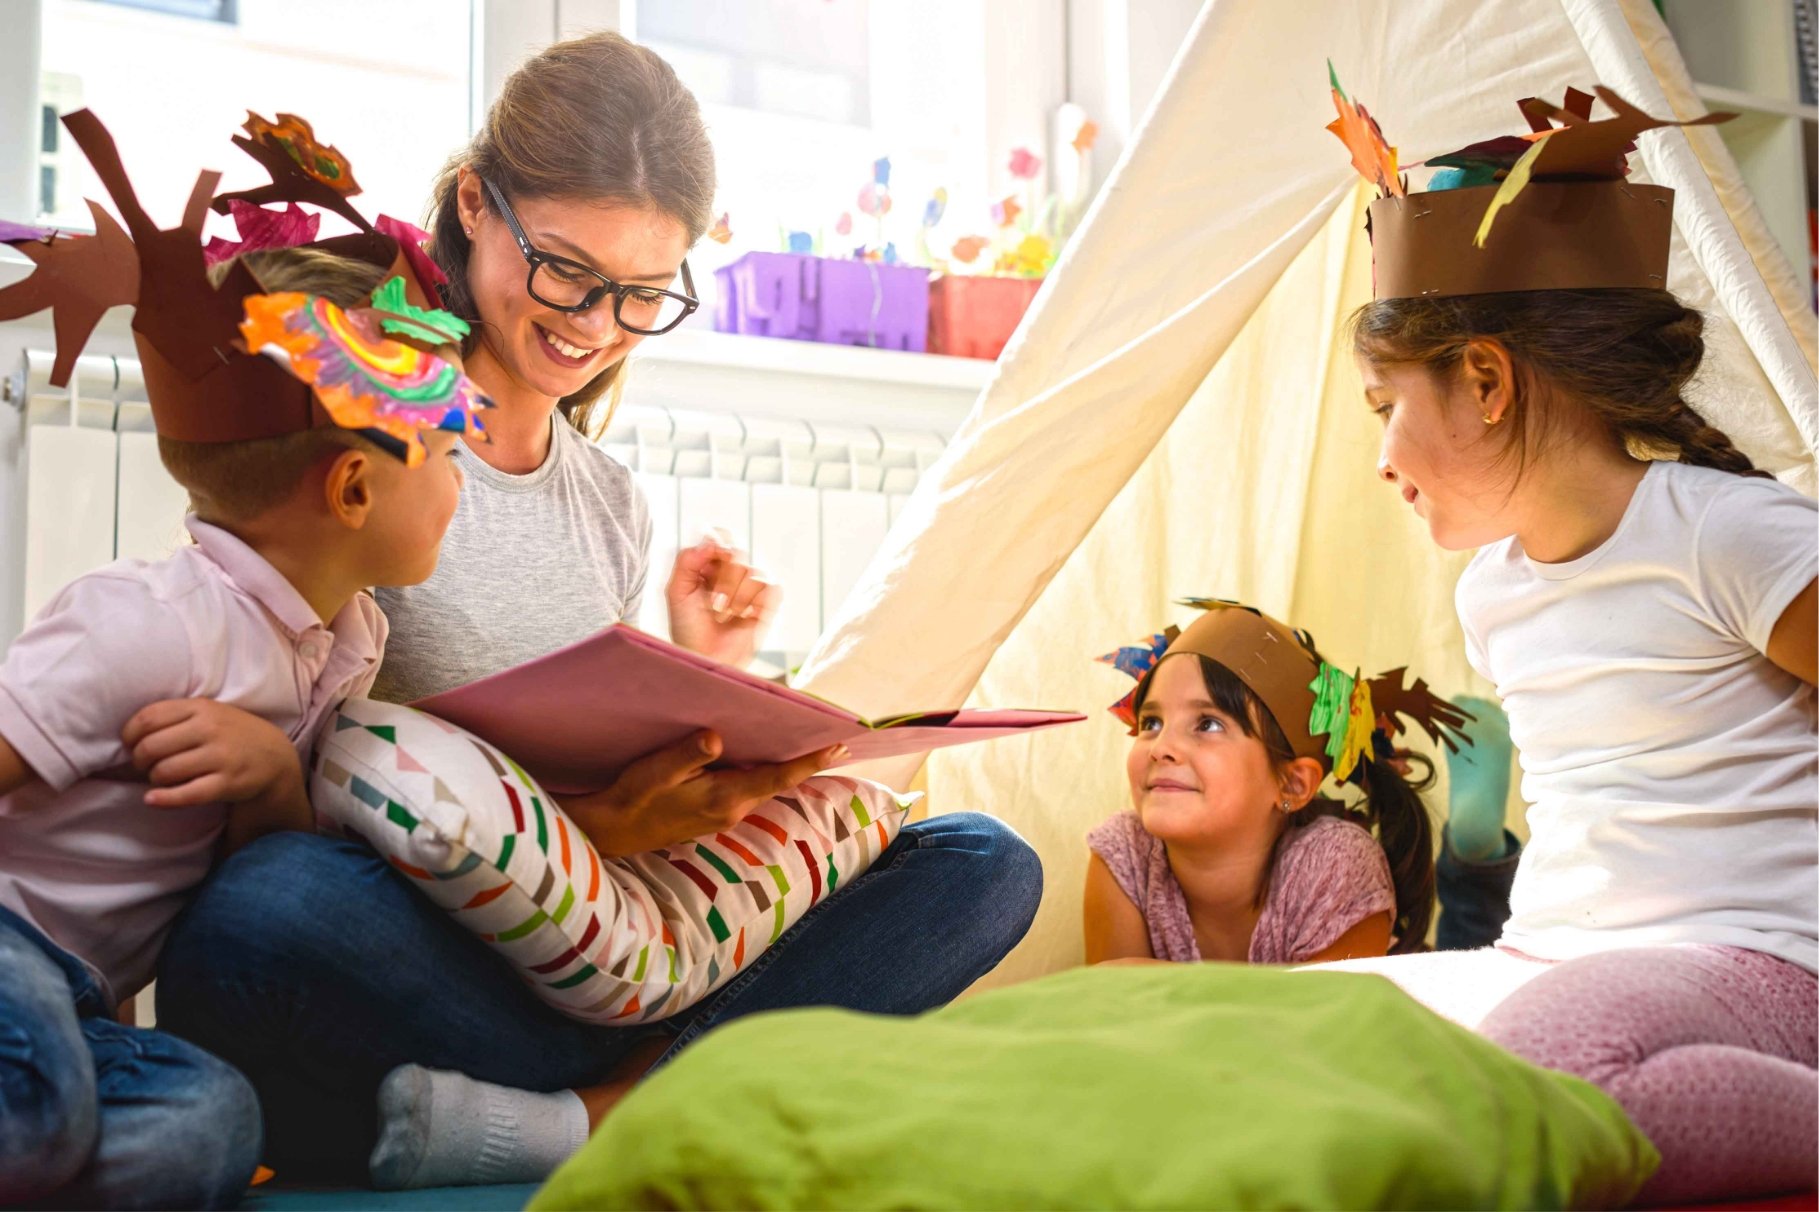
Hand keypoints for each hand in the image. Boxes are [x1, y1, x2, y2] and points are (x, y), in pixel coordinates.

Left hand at [123, 700, 311, 853]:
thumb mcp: (208, 712)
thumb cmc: (230, 733)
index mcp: (201, 707)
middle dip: (139, 760)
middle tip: (144, 765)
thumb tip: (128, 736)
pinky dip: (163, 799)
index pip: (148, 718)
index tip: (130, 744)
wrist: (274, 756)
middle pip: (151, 747)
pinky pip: (186, 794)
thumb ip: (174, 716)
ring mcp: (221, 756)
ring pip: (165, 771)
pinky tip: (152, 799)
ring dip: (154, 779)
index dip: (130, 734)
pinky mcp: (228, 783)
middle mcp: (211, 729)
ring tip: (160, 778)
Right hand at [561, 730, 845, 856]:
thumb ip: (687, 755)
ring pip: (761, 785)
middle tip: (834, 738)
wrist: (610, 831)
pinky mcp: (711, 814)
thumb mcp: (655, 771)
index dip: (811, 761)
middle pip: (777, 780)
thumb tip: (716, 738)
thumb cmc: (631, 798)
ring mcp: (722, 815)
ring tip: (800, 740)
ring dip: (779, 766)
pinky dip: (756, 772)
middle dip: (803, 760)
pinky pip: (744, 789)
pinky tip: (754, 755)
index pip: (778, 777)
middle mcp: (731, 810)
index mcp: (725, 799)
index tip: (840, 746)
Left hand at [665, 535, 779, 667]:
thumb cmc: (688, 630)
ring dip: (737, 598)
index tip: (708, 566)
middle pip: (738, 553)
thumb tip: (710, 541)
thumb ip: (687, 561)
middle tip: (713, 604)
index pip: (720, 537)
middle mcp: (730, 573)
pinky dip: (758, 602)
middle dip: (724, 581)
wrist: (705, 659)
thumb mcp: (676, 593)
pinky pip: (771, 588)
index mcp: (707, 566)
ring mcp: (750, 588)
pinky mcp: (767, 604)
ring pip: (754, 572)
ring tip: (726, 617)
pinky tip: (745, 617)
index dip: (718, 545)